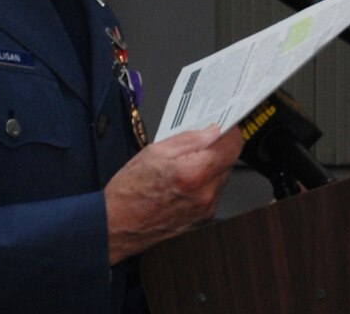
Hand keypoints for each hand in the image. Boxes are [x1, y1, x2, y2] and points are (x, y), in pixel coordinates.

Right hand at [104, 124, 243, 263]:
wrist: (117, 225)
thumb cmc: (129, 191)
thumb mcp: (155, 151)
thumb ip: (189, 139)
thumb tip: (212, 131)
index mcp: (194, 173)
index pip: (232, 146)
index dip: (229, 132)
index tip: (223, 125)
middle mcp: (205, 194)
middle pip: (229, 161)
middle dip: (216, 149)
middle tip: (195, 144)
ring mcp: (206, 209)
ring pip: (222, 176)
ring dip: (210, 166)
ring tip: (183, 165)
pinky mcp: (204, 218)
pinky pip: (214, 192)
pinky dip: (204, 183)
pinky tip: (183, 181)